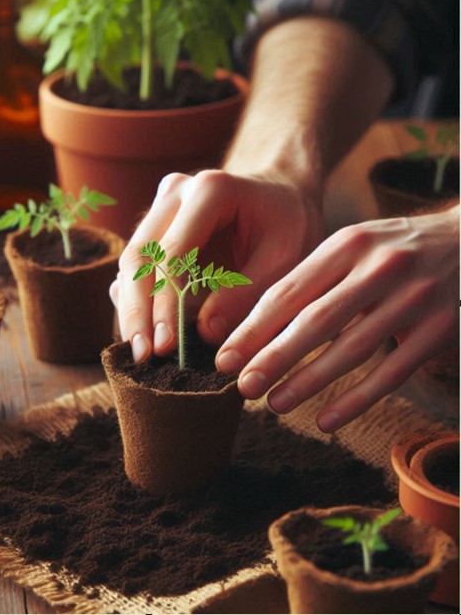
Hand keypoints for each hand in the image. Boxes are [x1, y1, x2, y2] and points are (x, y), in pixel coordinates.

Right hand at [111, 169, 323, 360]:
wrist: (282, 197)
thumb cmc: (290, 225)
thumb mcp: (286, 257)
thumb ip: (248, 293)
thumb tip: (206, 333)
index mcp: (209, 190)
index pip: (174, 254)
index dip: (165, 303)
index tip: (166, 346)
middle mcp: (175, 192)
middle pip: (139, 256)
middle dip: (138, 311)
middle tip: (143, 356)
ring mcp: (160, 208)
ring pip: (131, 262)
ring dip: (132, 310)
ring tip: (139, 353)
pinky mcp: (155, 227)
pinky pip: (137, 266)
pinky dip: (136, 300)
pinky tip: (142, 333)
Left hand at [216, 204, 459, 431]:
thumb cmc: (397, 248)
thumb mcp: (355, 246)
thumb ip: (313, 279)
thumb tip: (257, 325)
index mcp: (347, 244)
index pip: (289, 292)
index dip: (253, 329)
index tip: (225, 358)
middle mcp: (380, 267)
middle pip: (315, 321)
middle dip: (273, 358)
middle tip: (242, 388)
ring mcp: (414, 298)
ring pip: (351, 349)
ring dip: (308, 381)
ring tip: (274, 404)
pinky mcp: (440, 329)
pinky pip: (392, 373)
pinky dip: (356, 399)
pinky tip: (326, 420)